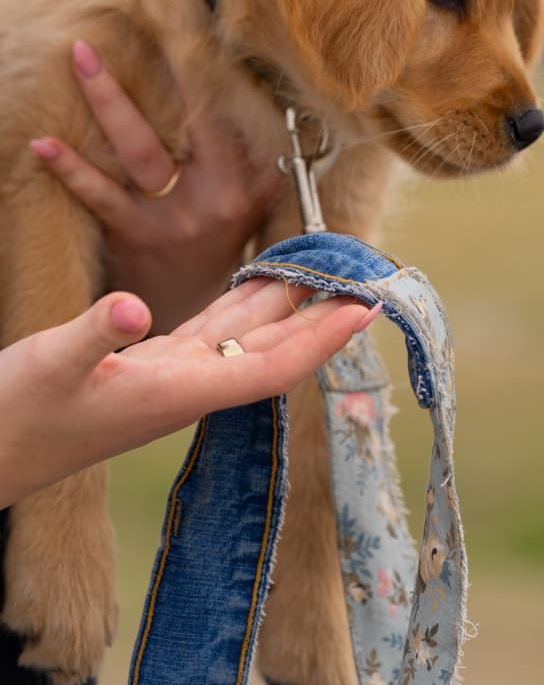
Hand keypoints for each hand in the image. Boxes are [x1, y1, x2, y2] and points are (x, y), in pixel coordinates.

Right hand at [0, 280, 381, 508]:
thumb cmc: (17, 414)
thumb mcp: (48, 365)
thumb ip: (91, 335)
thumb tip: (132, 306)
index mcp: (178, 391)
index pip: (271, 368)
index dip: (321, 341)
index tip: (364, 311)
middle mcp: (188, 386)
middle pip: (274, 349)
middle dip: (322, 317)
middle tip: (367, 279)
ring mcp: (173, 377)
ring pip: (248, 336)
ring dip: (290, 306)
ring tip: (328, 270)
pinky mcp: (153, 367)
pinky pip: (216, 331)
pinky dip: (244, 305)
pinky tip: (261, 283)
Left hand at [30, 41, 283, 332]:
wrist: (198, 317)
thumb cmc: (219, 246)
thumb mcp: (250, 204)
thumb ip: (248, 157)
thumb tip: (240, 89)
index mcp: (251, 181)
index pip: (232, 112)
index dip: (209, 66)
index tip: (191, 22)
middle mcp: (219, 196)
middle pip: (191, 118)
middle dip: (164, 66)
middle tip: (137, 17)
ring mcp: (176, 218)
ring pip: (141, 146)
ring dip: (109, 97)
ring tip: (81, 56)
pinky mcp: (137, 237)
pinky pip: (100, 195)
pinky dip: (70, 167)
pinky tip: (43, 142)